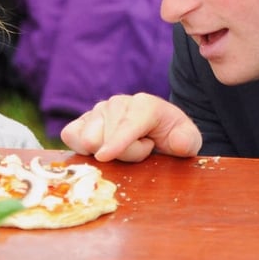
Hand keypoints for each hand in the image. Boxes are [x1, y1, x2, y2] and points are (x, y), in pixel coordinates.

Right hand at [60, 93, 202, 161]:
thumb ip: (187, 141)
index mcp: (145, 105)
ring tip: (123, 149)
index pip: (128, 124)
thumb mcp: (188, 140)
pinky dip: (80, 147)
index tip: (103, 156)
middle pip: (106, 136)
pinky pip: (70, 135)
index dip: (116, 141)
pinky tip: (99, 150)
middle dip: (123, 154)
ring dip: (103, 152)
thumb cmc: (171, 136)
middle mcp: (118, 103)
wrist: (157, 131)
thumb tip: (175, 142)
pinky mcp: (82, 121)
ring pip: (87, 138)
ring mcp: (98, 110)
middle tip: (142, 152)